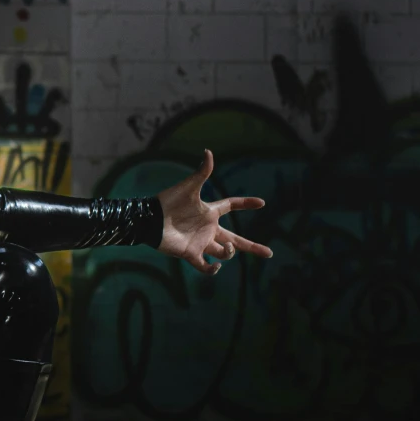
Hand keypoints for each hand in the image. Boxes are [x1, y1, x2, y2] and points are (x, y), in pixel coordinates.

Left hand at [156, 149, 272, 276]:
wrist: (149, 220)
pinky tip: (216, 266)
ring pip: (223, 252)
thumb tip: (208, 151)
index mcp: (209, 212)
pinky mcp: (190, 254)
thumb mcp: (188, 187)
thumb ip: (201, 172)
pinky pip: (204, 266)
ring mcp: (200, 242)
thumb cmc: (168, 202)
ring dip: (230, 252)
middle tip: (269, 252)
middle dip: (252, 247)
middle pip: (235, 239)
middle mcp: (208, 229)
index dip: (245, 203)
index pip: (231, 205)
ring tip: (227, 248)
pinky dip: (212, 269)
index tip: (262, 203)